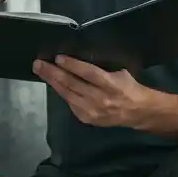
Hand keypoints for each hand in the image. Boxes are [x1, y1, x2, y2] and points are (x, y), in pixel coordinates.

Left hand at [33, 56, 153, 128]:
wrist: (138, 112)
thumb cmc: (128, 88)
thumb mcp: (119, 73)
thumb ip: (100, 69)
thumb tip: (79, 61)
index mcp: (110, 84)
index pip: (88, 73)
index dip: (72, 65)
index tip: (58, 58)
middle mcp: (99, 98)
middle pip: (72, 84)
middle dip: (53, 72)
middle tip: (39, 64)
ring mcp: (92, 111)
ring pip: (67, 94)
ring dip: (52, 82)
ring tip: (41, 71)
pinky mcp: (87, 118)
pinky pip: (70, 103)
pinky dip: (61, 93)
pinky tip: (54, 84)